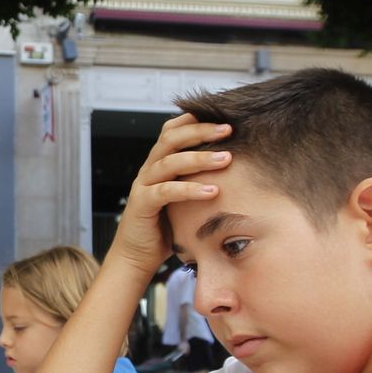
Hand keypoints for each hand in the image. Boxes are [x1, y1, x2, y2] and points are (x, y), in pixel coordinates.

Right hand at [107, 113, 232, 275]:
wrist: (136, 256)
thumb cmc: (166, 227)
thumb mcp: (184, 198)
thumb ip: (198, 179)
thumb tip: (234, 166)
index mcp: (159, 164)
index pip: (172, 131)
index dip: (194, 120)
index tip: (223, 116)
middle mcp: (149, 170)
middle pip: (170, 138)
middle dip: (200, 131)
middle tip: (229, 129)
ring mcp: (143, 185)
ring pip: (169, 162)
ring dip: (200, 158)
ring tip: (226, 159)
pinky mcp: (141, 204)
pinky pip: (166, 191)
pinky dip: (189, 189)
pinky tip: (212, 191)